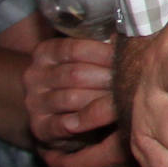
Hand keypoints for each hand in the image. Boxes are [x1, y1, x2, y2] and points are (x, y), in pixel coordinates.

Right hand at [26, 35, 141, 166]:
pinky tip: (106, 118)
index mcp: (46, 53)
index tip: (128, 58)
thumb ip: (103, 49)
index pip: (74, 49)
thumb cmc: (85, 82)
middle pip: (75, 74)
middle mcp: (34, 76)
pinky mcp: (39, 128)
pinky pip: (64, 124)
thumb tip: (131, 38)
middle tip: (133, 81)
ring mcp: (35, 103)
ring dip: (102, 99)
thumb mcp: (89, 61)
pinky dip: (88, 121)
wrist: (61, 116)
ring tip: (126, 98)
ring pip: (72, 98)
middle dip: (108, 78)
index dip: (104, 53)